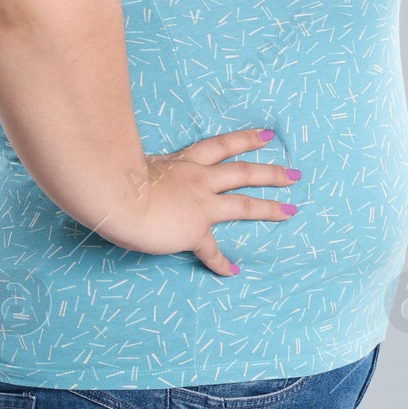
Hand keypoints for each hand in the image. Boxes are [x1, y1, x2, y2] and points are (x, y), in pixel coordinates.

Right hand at [104, 128, 301, 275]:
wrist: (113, 195)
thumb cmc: (113, 175)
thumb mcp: (131, 163)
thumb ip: (143, 170)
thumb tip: (131, 174)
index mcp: (182, 162)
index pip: (219, 146)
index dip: (244, 140)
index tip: (266, 137)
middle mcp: (196, 178)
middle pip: (242, 171)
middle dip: (271, 172)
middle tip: (294, 173)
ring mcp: (199, 203)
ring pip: (243, 203)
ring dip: (269, 207)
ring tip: (291, 209)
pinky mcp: (194, 229)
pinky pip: (211, 250)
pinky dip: (220, 262)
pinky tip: (232, 271)